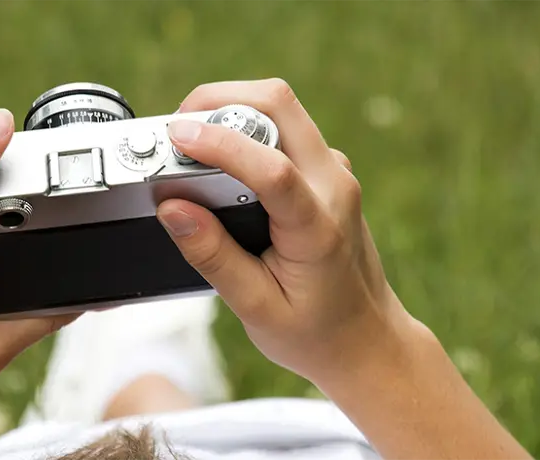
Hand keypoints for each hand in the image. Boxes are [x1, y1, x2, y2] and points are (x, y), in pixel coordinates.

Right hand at [157, 79, 412, 384]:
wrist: (367, 340)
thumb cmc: (316, 332)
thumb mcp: (255, 308)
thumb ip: (213, 256)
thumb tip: (172, 208)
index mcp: (318, 227)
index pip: (271, 168)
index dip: (220, 144)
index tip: (176, 136)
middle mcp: (334, 186)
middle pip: (279, 104)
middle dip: (219, 99)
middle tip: (176, 127)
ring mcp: (334, 172)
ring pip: (282, 108)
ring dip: (232, 108)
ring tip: (190, 142)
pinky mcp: (327, 171)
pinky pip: (285, 127)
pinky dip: (246, 126)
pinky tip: (220, 158)